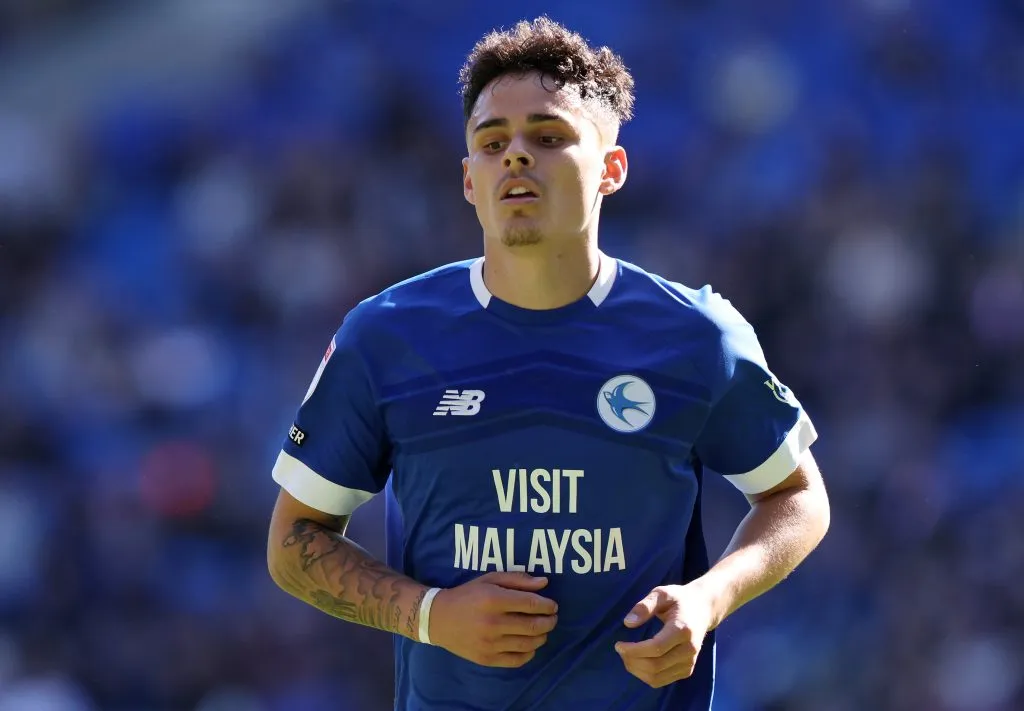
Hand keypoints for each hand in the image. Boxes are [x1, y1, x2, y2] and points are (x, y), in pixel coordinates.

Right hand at [429, 572, 557, 667]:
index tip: (553, 605)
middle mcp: (492, 623)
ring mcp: (489, 643)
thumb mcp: (489, 580)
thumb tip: (544, 583)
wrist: (438, 619)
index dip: (547, 605)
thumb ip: (517, 580)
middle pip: (533, 626)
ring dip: (542, 637)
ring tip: (543, 631)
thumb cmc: (467, 595)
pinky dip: (529, 653)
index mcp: (493, 599)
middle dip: (549, 622)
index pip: (531, 604)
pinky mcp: (486, 659)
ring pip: (528, 644)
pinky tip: (530, 645)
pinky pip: (517, 660)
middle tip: (553, 618)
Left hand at [615, 584, 713, 687]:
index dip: (634, 650)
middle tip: (620, 650)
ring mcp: (689, 662)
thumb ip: (645, 606)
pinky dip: (645, 675)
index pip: (655, 648)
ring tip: (627, 656)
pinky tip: (638, 662)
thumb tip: (628, 623)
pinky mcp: (687, 670)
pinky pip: (661, 680)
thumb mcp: (662, 593)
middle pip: (655, 665)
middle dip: (632, 660)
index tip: (619, 644)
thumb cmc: (679, 599)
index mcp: (683, 629)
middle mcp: (689, 649)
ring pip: (657, 677)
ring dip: (636, 670)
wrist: (703, 609)